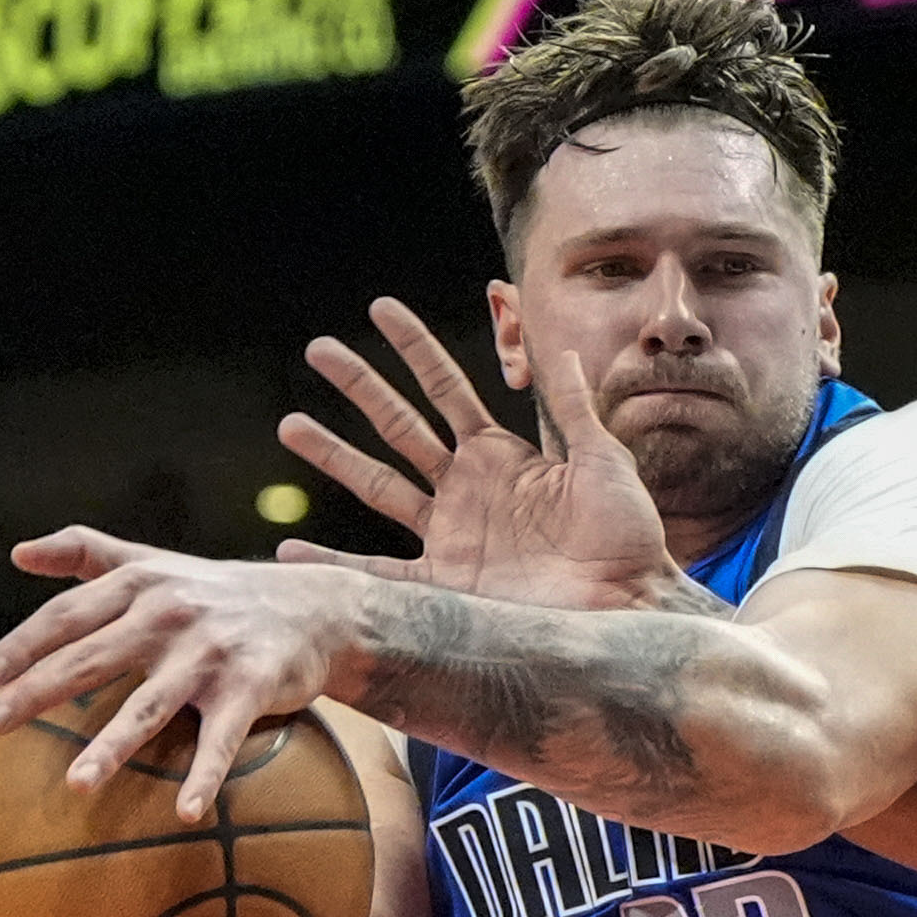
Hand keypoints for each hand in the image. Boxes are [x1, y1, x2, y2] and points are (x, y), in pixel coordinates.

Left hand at [0, 530, 361, 819]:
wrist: (315, 609)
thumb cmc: (219, 592)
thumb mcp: (155, 564)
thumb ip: (87, 552)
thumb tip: (16, 553)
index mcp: (141, 584)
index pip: (70, 614)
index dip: (26, 644)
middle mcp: (171, 615)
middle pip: (92, 658)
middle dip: (38, 691)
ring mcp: (211, 654)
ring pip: (149, 706)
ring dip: (112, 747)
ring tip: (76, 784)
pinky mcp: (252, 688)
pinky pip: (222, 739)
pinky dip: (206, 776)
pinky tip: (187, 812)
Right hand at [278, 297, 681, 612]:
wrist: (626, 607)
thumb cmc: (627, 536)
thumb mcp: (603, 462)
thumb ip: (574, 407)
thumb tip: (561, 344)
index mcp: (501, 457)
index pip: (447, 389)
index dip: (415, 350)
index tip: (381, 309)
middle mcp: (467, 491)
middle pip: (400, 426)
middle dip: (360, 387)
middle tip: (317, 349)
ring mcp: (450, 537)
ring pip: (379, 485)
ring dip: (335, 454)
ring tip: (290, 424)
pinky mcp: (444, 585)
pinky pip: (378, 572)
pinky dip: (334, 563)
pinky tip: (289, 550)